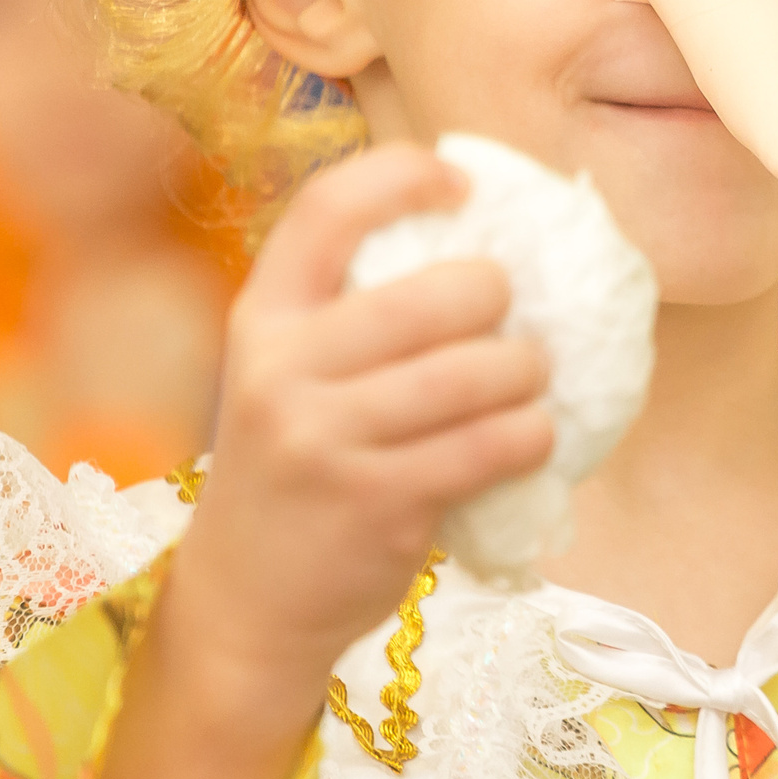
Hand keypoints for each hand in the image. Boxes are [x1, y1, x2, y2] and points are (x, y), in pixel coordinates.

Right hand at [165, 143, 554, 695]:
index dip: (405, 175)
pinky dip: (531, 435)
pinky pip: (488, 447)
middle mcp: (282, 369)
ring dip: (527, 369)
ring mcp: (327, 439)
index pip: (328, 208)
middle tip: (512, 313)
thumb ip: (350, 317)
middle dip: (498, 293)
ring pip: (472, 374)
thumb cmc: (292, 469)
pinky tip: (532, 435)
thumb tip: (486, 245)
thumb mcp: (285, 376)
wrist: (245, 603)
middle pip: (428, 294)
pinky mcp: (377, 503)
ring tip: (532, 378)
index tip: (464, 185)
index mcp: (262, 317)